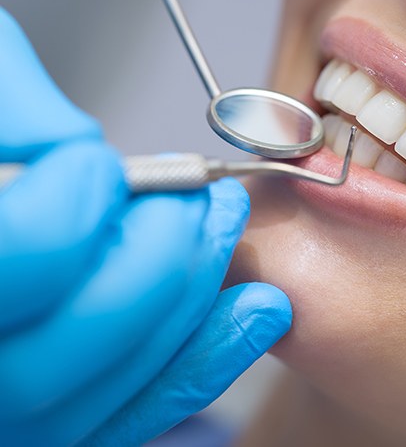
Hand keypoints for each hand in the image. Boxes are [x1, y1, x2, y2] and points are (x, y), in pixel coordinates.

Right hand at [0, 8, 291, 445]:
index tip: (98, 161)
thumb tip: (78, 140)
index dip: (84, 195)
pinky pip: (147, 408)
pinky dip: (210, 357)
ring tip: (227, 225)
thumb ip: (15, 107)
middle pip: (101, 318)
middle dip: (170, 245)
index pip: (35, 246)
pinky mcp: (74, 417)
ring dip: (201, 290)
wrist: (0, 239)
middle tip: (198, 196)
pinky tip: (262, 307)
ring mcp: (26, 406)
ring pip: (131, 372)